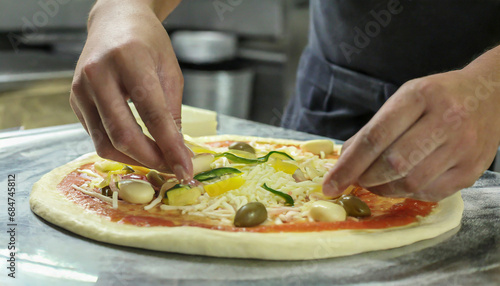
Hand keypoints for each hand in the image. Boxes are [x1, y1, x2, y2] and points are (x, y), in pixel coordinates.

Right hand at [69, 0, 191, 179]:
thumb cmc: (147, 43)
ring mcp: (80, 89)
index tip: (185, 170)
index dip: (170, 147)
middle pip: (123, 135)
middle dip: (151, 160)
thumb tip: (178, 152)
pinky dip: (120, 149)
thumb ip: (172, 112)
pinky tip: (139, 147)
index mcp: (128, 59)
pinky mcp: (74, 101)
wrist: (114, 22)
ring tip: (158, 160)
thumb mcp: (170, 72)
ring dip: (135, 160)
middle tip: (172, 169)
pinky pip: (97, 137)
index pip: (152, 114)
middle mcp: (98, 74)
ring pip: (105, 144)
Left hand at [322, 70, 499, 200]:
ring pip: (411, 182)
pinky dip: (407, 193)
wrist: (491, 95)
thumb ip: (375, 128)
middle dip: (365, 178)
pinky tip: (400, 183)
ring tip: (375, 182)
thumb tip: (344, 161)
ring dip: (384, 189)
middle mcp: (446, 120)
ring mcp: (463, 147)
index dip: (348, 165)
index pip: (375, 137)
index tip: (330, 185)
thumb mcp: (404, 98)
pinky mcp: (472, 170)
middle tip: (356, 179)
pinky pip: (430, 193)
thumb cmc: (438, 96)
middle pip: (393, 163)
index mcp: (420, 96)